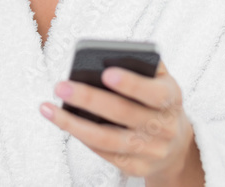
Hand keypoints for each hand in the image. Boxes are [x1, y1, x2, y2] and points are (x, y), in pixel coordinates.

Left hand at [40, 60, 199, 181]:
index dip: (131, 84)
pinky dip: (81, 137)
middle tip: (61, 86)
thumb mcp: (160, 80)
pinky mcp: (136, 168)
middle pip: (123, 114)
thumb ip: (142, 65)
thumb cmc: (157, 101)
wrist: (176, 144)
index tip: (106, 73)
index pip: (154, 92)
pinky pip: (104, 154)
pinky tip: (63, 122)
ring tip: (48, 108)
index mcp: (171, 99)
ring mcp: (151, 151)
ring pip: (107, 139)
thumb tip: (110, 56)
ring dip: (73, 124)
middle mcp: (164, 127)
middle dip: (89, 99)